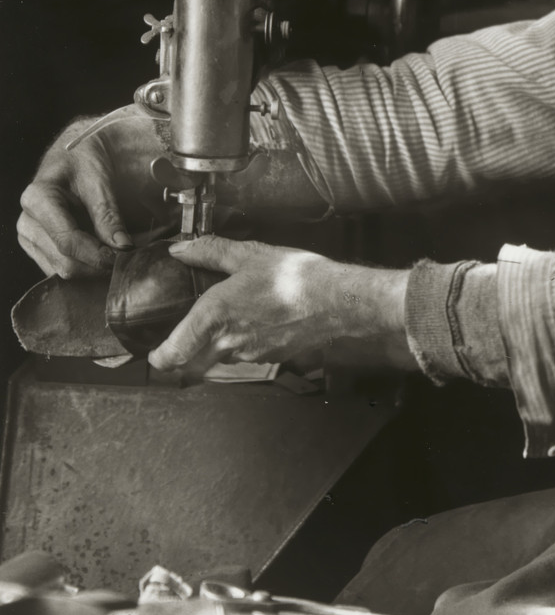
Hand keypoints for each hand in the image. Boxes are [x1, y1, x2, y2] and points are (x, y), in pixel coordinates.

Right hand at [18, 108, 169, 277]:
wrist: (75, 156)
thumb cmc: (86, 162)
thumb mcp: (100, 182)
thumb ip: (108, 215)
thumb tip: (123, 246)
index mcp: (37, 199)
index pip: (68, 242)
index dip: (98, 255)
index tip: (125, 255)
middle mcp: (27, 222)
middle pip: (65, 263)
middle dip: (99, 264)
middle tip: (127, 255)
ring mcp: (29, 238)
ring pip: (65, 271)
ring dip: (94, 267)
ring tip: (115, 250)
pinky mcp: (38, 248)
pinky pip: (63, 269)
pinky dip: (86, 265)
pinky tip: (101, 251)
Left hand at [146, 236, 413, 377]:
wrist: (338, 301)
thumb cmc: (296, 277)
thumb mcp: (249, 255)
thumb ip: (210, 252)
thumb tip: (181, 250)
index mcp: (214, 316)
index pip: (174, 353)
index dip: (160, 357)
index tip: (156, 353)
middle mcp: (228, 342)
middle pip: (194, 364)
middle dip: (186, 356)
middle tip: (184, 341)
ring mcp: (250, 354)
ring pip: (221, 359)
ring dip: (218, 347)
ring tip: (231, 321)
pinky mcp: (271, 357)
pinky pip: (247, 356)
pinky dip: (246, 344)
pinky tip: (259, 323)